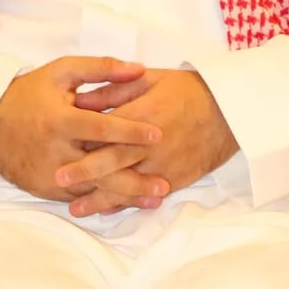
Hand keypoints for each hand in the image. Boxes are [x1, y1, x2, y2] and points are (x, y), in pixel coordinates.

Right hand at [0, 56, 170, 213]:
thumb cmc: (29, 92)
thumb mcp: (61, 71)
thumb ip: (101, 68)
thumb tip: (138, 69)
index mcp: (60, 120)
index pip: (102, 128)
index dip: (132, 131)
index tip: (159, 134)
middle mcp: (54, 151)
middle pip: (101, 169)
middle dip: (135, 179)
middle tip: (165, 186)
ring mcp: (47, 174)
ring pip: (92, 189)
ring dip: (124, 196)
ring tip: (154, 200)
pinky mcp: (42, 189)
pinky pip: (77, 197)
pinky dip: (101, 199)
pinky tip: (126, 202)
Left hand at [63, 68, 238, 202]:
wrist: (230, 111)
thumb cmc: (187, 90)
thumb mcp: (151, 79)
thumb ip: (115, 89)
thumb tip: (82, 99)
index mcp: (144, 114)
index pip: (108, 130)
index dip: (83, 139)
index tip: (59, 145)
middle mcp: (152, 143)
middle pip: (113, 160)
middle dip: (85, 172)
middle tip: (59, 179)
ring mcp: (164, 164)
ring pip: (128, 184)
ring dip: (101, 198)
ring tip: (76, 208)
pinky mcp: (175, 178)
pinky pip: (146, 194)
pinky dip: (126, 203)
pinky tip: (107, 209)